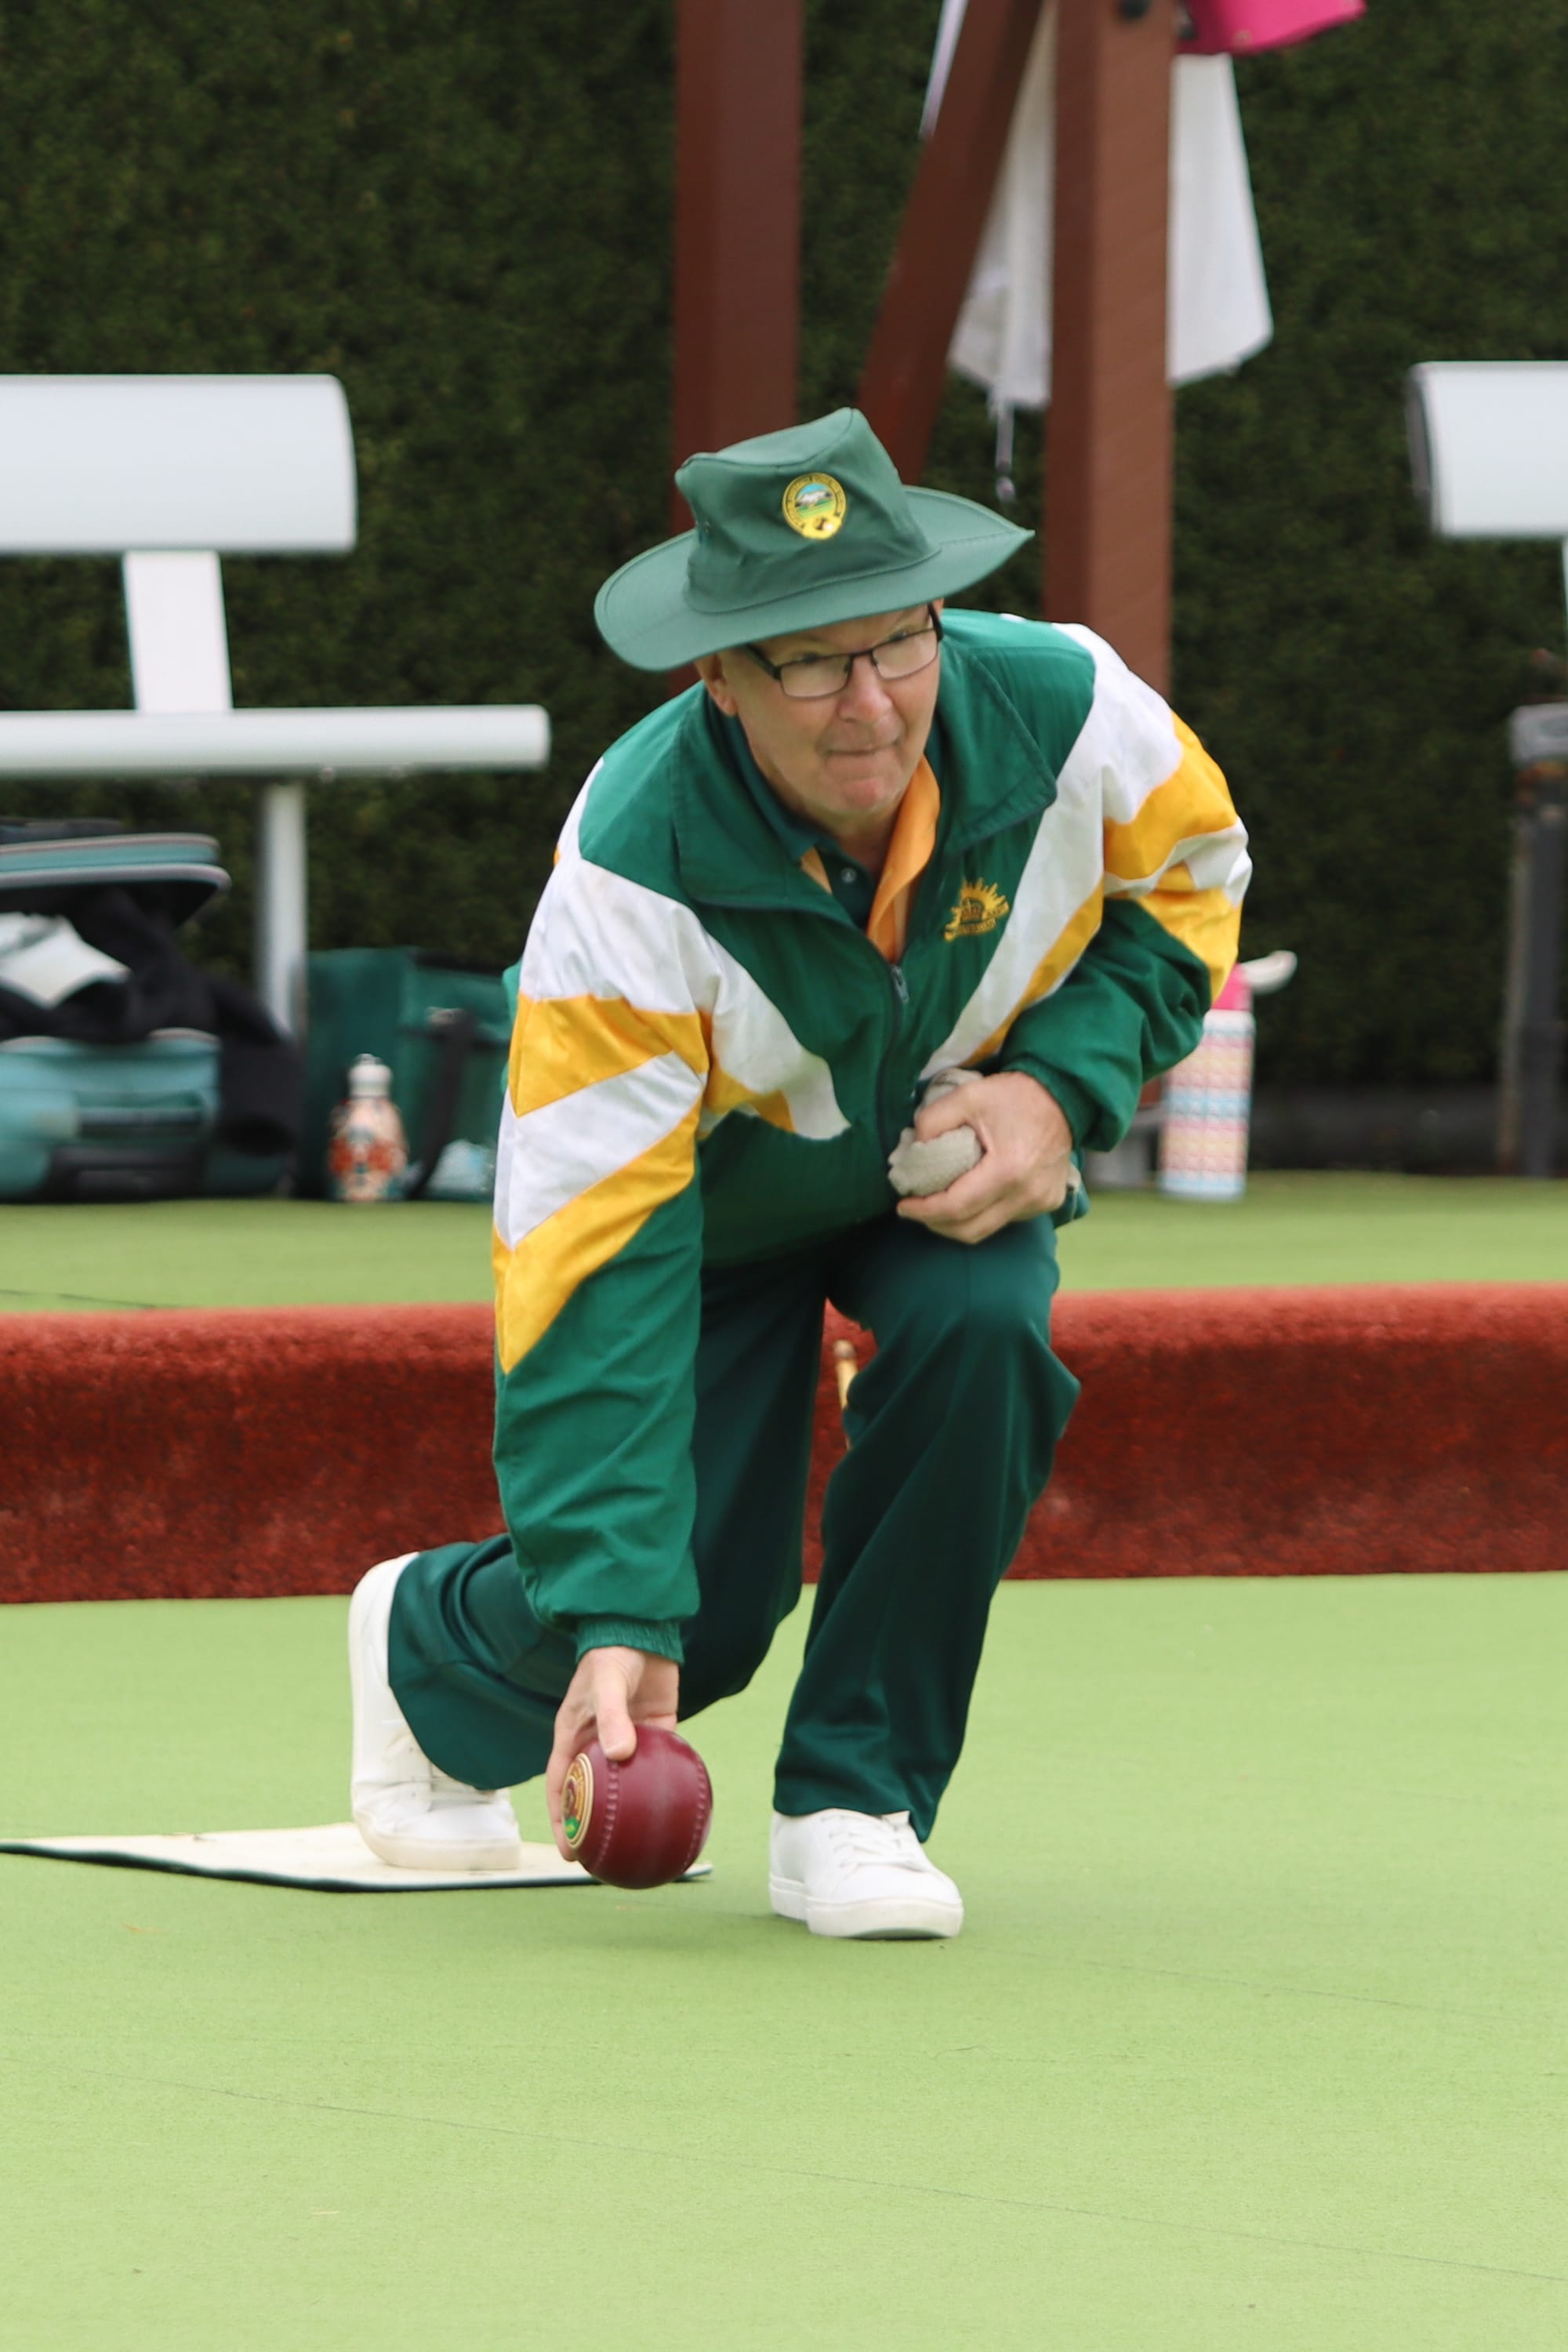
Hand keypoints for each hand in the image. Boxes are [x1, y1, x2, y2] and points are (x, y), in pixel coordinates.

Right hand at [545, 1646, 679, 1857]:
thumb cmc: (611, 1655)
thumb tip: (622, 1755)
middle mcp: (599, 1743)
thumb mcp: (606, 1684)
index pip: (562, 1787)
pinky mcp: (657, 1729)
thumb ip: (612, 1717)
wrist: (640, 1628)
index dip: (563, 1820)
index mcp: (575, 1737)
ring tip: (645, 1842)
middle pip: (595, 1793)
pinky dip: (668, 1781)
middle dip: (598, 1826)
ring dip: (635, 1810)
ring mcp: (629, 1739)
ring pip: (629, 1783)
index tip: (571, 1851)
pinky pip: (661, 1762)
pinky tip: (682, 1805)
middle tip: (608, 1859)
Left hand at [895, 1071, 1074, 1245]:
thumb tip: (914, 1152)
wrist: (1064, 1096)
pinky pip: (1006, 1219)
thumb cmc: (1015, 1096)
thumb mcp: (967, 1096)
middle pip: (970, 1230)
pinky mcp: (1049, 1203)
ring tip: (940, 1202)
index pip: (957, 1207)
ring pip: (987, 1229)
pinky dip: (983, 1213)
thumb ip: (933, 1121)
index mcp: (1008, 1170)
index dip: (924, 1211)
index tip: (903, 1205)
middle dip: (937, 1223)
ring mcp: (1041, 1203)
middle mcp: (1028, 1195)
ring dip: (959, 1221)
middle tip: (917, 1208)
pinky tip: (973, 1194)